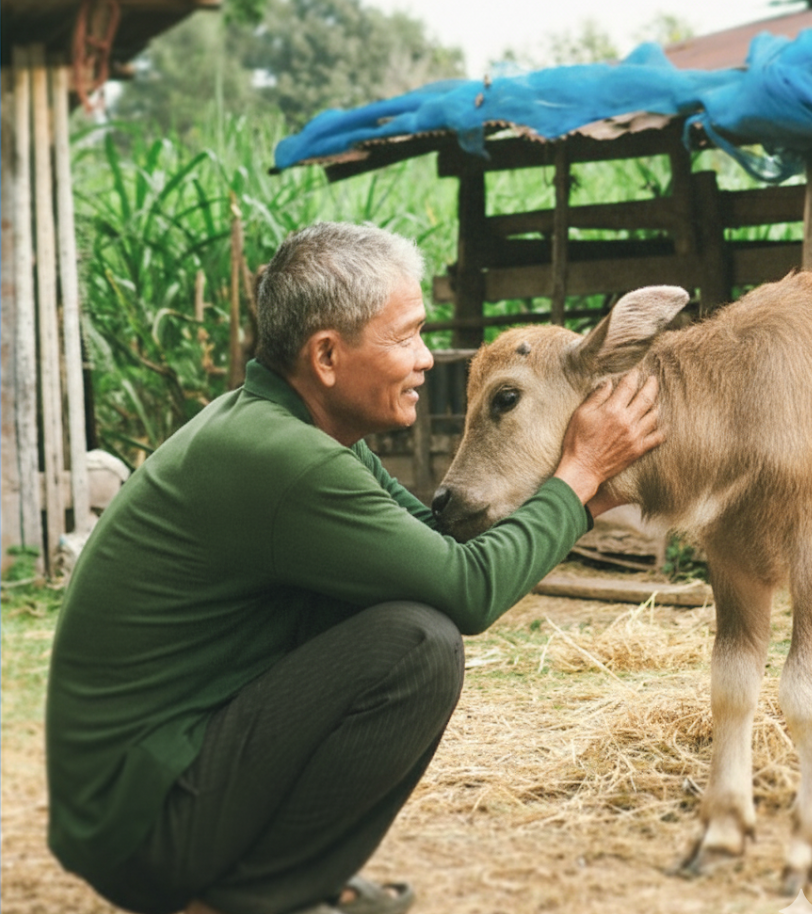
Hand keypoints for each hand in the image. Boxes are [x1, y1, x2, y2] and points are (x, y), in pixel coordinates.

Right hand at [553, 372, 663, 506]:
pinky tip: (662, 423)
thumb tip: (609, 383)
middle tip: (653, 379)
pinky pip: (657, 437)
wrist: (582, 468)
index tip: (635, 372)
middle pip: (646, 397)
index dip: (633, 376)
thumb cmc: (578, 441)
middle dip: (651, 385)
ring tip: (656, 399)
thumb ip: (596, 397)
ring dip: (657, 404)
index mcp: (612, 410)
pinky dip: (662, 428)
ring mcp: (635, 436)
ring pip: (655, 415)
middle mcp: (627, 421)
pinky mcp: (638, 449)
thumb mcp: (581, 414)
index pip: (628, 386)